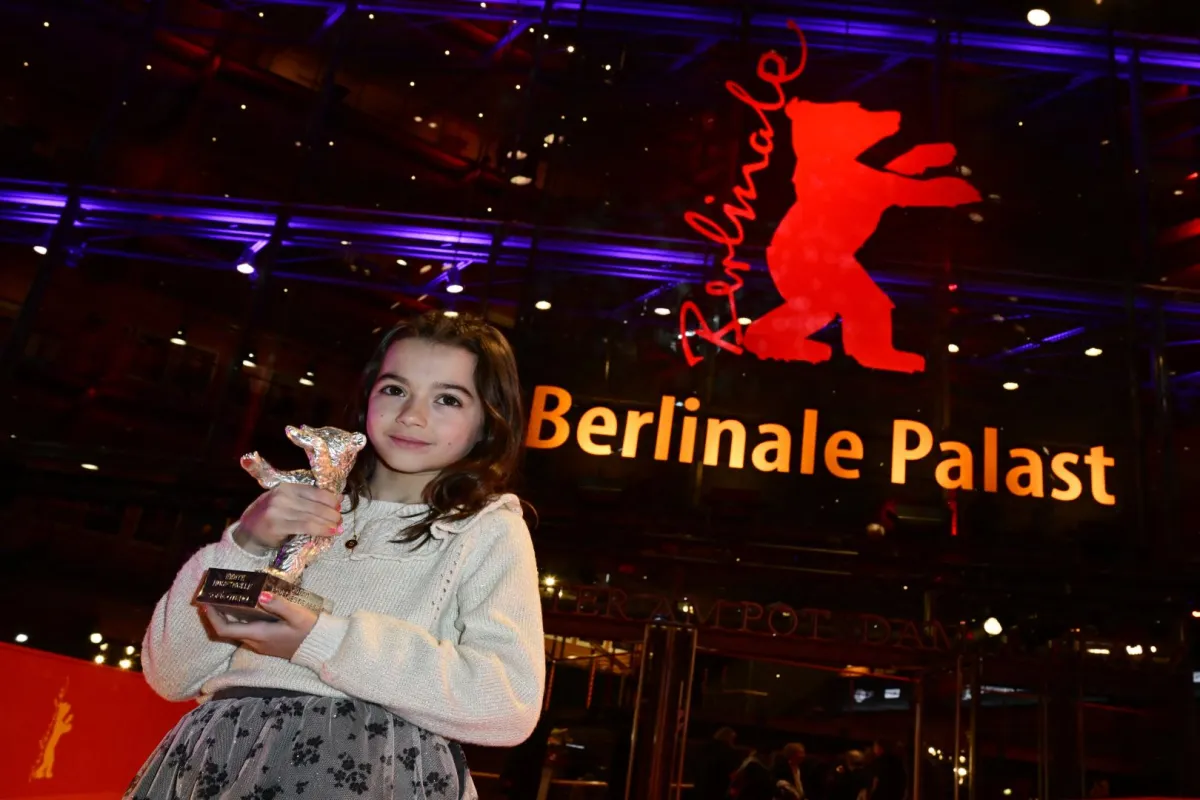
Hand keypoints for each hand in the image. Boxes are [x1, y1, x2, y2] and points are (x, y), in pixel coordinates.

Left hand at [204, 592, 318, 659]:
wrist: (320, 647)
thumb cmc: (309, 630)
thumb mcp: (297, 615)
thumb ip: (279, 605)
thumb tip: (261, 595)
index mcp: (259, 634)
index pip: (225, 630)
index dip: (212, 618)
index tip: (205, 602)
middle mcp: (255, 642)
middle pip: (226, 631)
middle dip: (215, 615)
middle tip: (211, 596)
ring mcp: (259, 645)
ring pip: (235, 632)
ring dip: (225, 618)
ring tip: (224, 599)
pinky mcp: (265, 644)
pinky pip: (244, 632)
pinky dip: (236, 621)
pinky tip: (241, 608)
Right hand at [234, 484, 341, 554]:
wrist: (247, 533)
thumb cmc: (270, 517)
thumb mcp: (287, 502)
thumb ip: (308, 500)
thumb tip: (339, 498)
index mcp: (287, 487)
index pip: (316, 491)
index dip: (331, 500)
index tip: (339, 507)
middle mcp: (283, 496)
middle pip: (316, 504)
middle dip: (332, 514)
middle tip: (340, 521)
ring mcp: (278, 510)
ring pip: (313, 516)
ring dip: (329, 523)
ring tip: (338, 528)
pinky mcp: (277, 525)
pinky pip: (306, 526)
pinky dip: (321, 530)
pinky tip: (329, 533)